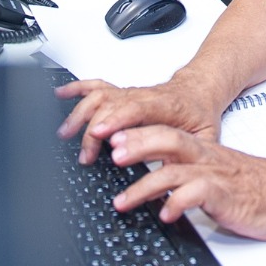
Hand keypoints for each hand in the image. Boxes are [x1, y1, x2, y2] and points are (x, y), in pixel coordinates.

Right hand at [55, 76, 222, 164]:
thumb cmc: (201, 115)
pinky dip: (76, 89)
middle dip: (93, 130)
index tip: (102, 136)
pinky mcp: (122, 93)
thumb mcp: (206, 139)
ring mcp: (131, 93)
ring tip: (65, 134)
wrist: (200, 90)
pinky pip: (96, 86)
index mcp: (167, 106)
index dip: (118, 121)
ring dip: (80, 113)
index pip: (139, 109)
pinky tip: (60, 94)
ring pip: (100, 96)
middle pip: (112, 106)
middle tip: (86, 156)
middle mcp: (144, 97)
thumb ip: (189, 156)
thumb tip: (171, 179)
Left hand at [107, 126, 265, 240]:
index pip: (164, 133)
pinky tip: (165, 214)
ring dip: (145, 184)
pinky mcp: (227, 197)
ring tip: (123, 199)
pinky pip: (199, 196)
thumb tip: (149, 188)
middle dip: (136, 146)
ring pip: (176, 171)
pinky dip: (179, 204)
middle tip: (110, 154)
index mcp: (200, 151)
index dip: (136, 133)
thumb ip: (182, 176)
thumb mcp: (211, 177)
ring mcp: (216, 177)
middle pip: (168, 141)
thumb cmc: (251, 187)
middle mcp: (206, 159)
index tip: (108, 138)